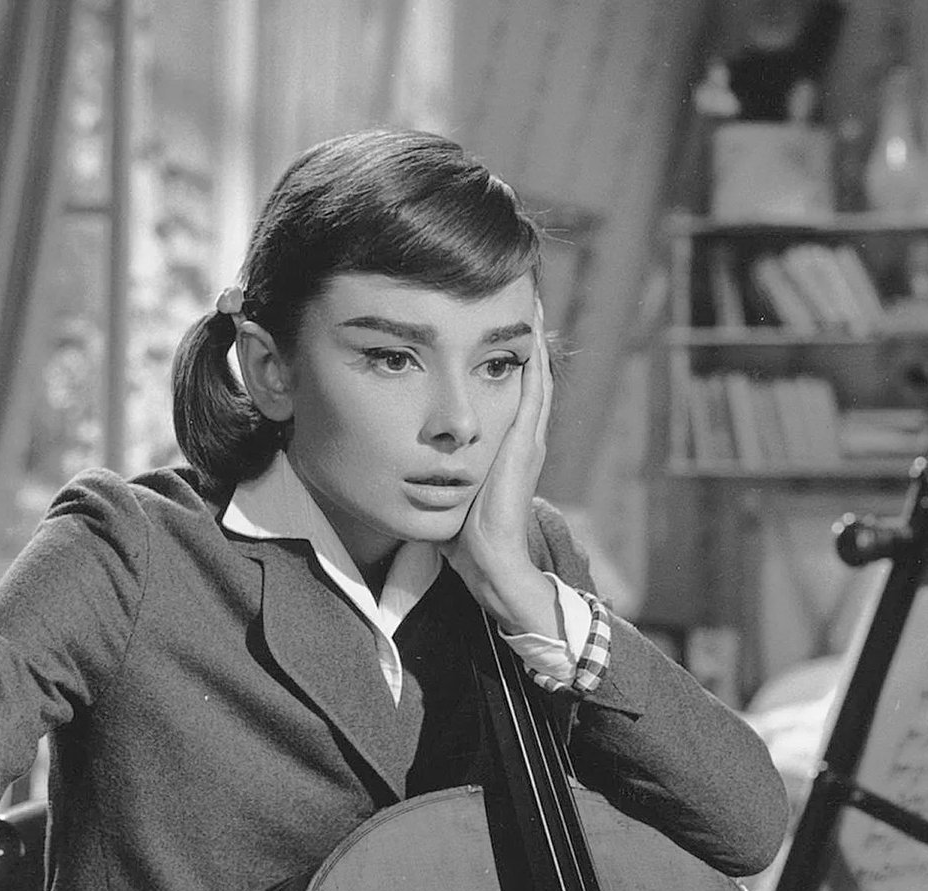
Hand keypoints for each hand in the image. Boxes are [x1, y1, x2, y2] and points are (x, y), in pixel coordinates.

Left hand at [445, 301, 556, 634]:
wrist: (488, 561)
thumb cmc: (462, 538)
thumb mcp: (443, 493)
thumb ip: (426, 474)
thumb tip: (392, 464)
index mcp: (500, 447)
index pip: (502, 391)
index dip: (495, 357)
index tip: (481, 323)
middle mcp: (519, 436)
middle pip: (522, 372)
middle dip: (515, 335)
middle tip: (512, 292)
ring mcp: (526, 436)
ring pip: (533, 370)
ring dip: (531, 333)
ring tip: (527, 293)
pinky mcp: (525, 439)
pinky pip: (534, 383)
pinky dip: (534, 351)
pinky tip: (531, 320)